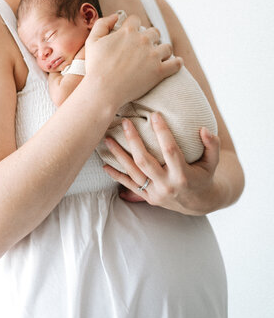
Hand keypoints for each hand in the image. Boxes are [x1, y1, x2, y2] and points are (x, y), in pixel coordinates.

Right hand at [85, 14, 182, 109]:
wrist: (103, 90)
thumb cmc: (95, 67)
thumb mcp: (92, 41)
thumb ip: (102, 24)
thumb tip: (114, 16)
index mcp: (128, 31)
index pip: (136, 19)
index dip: (133, 25)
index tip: (132, 32)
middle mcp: (143, 40)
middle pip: (154, 32)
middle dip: (150, 37)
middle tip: (145, 47)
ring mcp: (153, 55)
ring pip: (166, 47)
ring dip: (162, 50)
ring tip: (158, 56)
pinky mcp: (160, 71)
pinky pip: (176, 64)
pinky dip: (177, 63)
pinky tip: (176, 63)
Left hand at [103, 114, 219, 214]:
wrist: (199, 203)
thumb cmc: (204, 175)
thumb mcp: (213, 162)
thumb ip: (212, 145)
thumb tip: (203, 129)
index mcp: (183, 175)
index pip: (170, 150)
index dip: (162, 132)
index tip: (154, 114)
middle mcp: (167, 186)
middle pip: (145, 161)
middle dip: (133, 141)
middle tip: (124, 122)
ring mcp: (155, 193)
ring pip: (133, 173)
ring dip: (119, 155)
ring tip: (107, 139)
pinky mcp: (148, 197)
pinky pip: (129, 185)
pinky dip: (116, 175)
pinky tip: (104, 164)